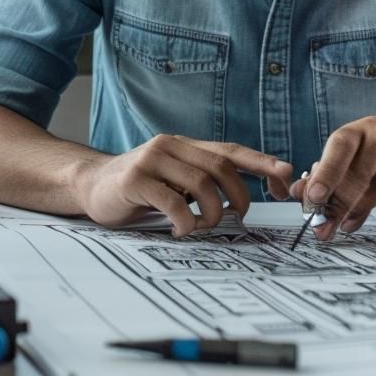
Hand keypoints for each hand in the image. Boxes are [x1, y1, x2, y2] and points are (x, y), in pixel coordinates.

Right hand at [74, 134, 292, 237]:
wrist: (90, 185)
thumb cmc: (138, 188)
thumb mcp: (173, 178)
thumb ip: (200, 179)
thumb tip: (242, 197)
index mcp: (184, 145)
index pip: (230, 150)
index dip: (261, 163)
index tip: (285, 178)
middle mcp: (170, 146)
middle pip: (221, 166)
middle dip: (239, 195)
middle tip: (236, 217)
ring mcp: (151, 160)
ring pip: (201, 184)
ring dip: (211, 213)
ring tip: (202, 226)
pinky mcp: (134, 180)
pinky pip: (173, 203)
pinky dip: (185, 222)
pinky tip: (180, 230)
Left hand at [289, 114, 375, 240]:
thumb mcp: (359, 151)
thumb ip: (332, 173)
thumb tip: (300, 193)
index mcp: (361, 130)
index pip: (339, 148)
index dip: (325, 173)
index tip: (312, 197)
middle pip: (357, 174)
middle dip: (337, 204)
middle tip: (321, 228)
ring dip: (360, 211)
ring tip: (344, 228)